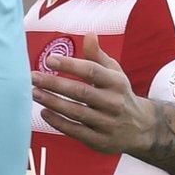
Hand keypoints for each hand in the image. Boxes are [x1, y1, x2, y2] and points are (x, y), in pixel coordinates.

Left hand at [32, 33, 158, 154]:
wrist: (142, 128)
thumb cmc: (119, 94)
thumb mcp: (115, 74)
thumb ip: (98, 56)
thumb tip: (89, 34)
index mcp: (117, 83)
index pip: (92, 71)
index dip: (70, 65)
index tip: (49, 60)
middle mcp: (114, 102)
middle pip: (81, 92)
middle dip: (54, 83)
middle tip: (32, 77)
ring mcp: (108, 123)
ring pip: (76, 112)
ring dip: (52, 102)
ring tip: (33, 92)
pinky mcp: (100, 140)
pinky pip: (75, 131)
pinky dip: (58, 122)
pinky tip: (44, 112)